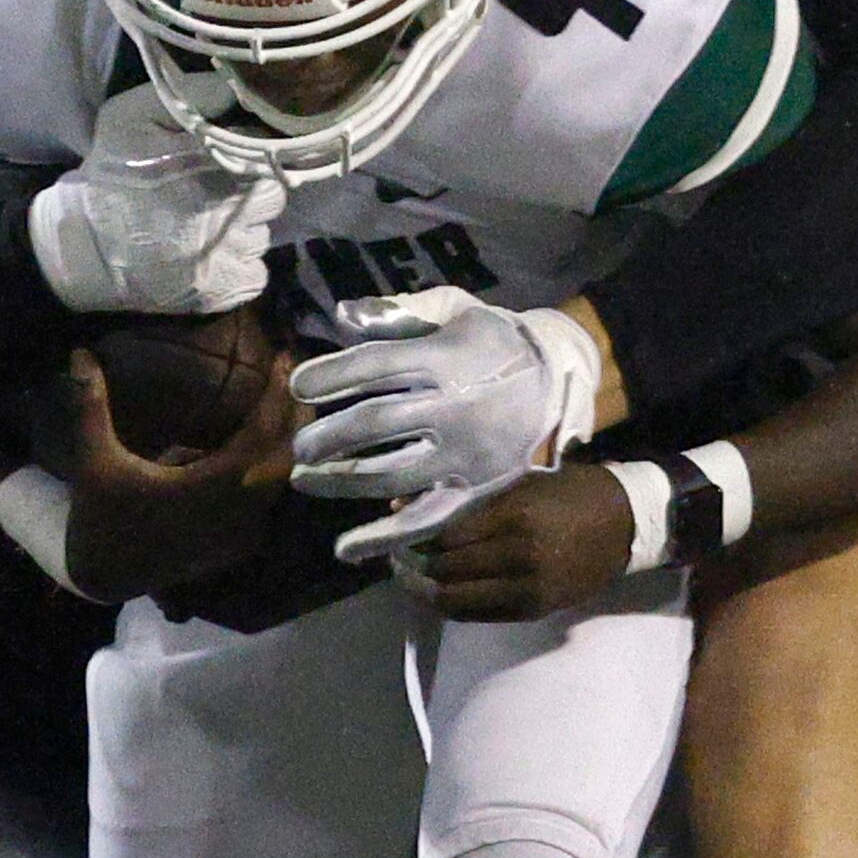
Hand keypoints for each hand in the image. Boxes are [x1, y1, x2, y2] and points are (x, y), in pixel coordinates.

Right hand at [28, 86, 285, 313]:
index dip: (250, 154)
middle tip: (219, 193)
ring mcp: (230, 256)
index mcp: (216, 166)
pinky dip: (240, 264)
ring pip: (263, 236)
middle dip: (251, 191)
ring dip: (244, 229)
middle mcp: (233, 212)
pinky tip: (212, 255)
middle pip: (272, 196)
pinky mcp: (224, 290)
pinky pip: (256, 272)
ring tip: (209, 225)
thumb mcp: (133, 115)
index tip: (228, 159)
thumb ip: (191, 96)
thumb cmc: (112, 174)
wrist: (83, 247)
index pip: (266, 153)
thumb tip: (237, 90)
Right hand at [64, 346, 299, 599]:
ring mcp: (241, 533)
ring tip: (290, 397)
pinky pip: (272, 499)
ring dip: (291, 439)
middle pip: (286, 456)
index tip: (287, 359)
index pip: (261, 437)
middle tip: (297, 370)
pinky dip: (279, 467)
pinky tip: (272, 442)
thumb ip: (91, 405)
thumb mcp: (93, 460)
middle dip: (296, 412)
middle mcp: (234, 513)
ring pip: (285, 480)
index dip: (278, 397)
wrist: (104, 576)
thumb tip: (79, 352)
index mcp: (206, 489)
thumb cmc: (100, 516)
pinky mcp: (239, 543)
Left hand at [288, 287, 599, 562]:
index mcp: (445, 357)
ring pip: (390, 476)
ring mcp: (466, 454)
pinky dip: (383, 539)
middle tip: (300, 445)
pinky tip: (345, 549)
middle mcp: (454, 406)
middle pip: (375, 423)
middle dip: (327, 435)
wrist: (559, 383)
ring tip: (305, 479)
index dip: (330, 376)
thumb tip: (342, 315)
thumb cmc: (492, 342)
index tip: (298, 386)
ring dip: (340, 482)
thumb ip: (399, 311)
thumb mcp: (454, 309)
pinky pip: (424, 521)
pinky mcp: (475, 491)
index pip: (374, 365)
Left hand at [390, 463, 634, 620]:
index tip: (400, 528)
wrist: (625, 523)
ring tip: (409, 576)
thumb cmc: (570, 491)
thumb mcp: (522, 484)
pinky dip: (453, 604)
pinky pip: (479, 615)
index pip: (447, 538)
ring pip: (456, 602)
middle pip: (446, 572)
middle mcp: (519, 559)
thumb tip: (416, 506)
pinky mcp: (534, 610)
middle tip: (396, 553)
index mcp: (515, 519)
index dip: (416, 536)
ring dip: (425, 591)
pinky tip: (439, 590)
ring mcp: (528, 590)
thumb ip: (474, 501)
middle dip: (413, 565)